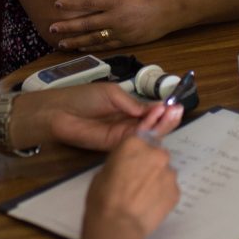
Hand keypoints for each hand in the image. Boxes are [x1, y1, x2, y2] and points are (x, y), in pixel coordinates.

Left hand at [33, 85, 183, 151]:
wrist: (60, 111)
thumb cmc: (83, 97)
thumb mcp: (112, 94)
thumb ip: (133, 103)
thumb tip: (154, 108)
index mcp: (127, 110)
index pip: (150, 112)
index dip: (163, 109)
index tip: (176, 104)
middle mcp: (127, 124)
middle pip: (153, 125)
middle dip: (166, 118)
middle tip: (178, 110)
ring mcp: (122, 135)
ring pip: (147, 133)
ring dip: (161, 124)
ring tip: (172, 114)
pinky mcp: (115, 145)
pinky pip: (135, 139)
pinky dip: (147, 130)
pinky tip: (156, 119)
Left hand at [50, 0, 176, 51]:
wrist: (172, 10)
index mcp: (116, 0)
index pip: (88, 2)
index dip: (71, 4)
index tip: (57, 4)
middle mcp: (115, 17)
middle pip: (86, 23)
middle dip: (67, 26)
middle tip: (52, 28)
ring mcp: (121, 32)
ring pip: (94, 38)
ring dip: (76, 41)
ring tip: (62, 43)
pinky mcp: (127, 41)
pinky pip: (106, 45)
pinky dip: (93, 47)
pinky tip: (82, 47)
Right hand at [84, 131, 179, 238]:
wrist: (118, 224)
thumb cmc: (104, 197)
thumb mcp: (104, 171)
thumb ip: (122, 162)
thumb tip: (128, 167)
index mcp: (135, 143)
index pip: (139, 140)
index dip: (135, 153)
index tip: (130, 164)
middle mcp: (156, 153)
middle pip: (156, 154)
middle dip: (149, 164)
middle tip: (137, 180)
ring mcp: (169, 172)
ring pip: (165, 172)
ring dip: (157, 179)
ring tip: (144, 196)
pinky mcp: (176, 191)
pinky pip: (170, 189)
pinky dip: (163, 194)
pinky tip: (151, 205)